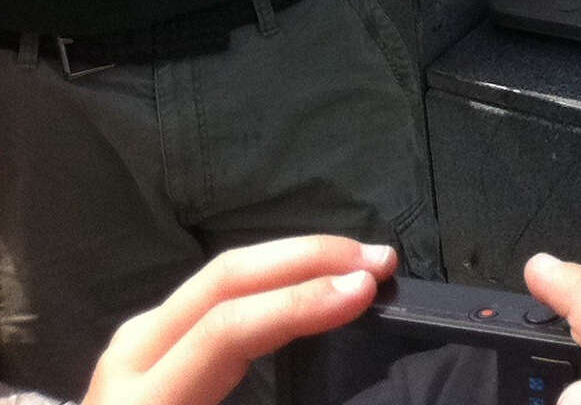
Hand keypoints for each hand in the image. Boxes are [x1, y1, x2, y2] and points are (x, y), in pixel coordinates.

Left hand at [84, 237, 393, 404]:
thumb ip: (270, 402)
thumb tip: (349, 388)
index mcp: (146, 399)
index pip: (225, 330)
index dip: (299, 304)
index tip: (367, 292)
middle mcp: (133, 354)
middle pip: (224, 278)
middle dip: (309, 258)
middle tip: (380, 261)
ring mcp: (138, 340)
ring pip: (222, 273)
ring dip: (298, 260)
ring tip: (360, 263)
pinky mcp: (151, 338)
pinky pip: (217, 292)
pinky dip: (274, 278)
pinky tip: (311, 281)